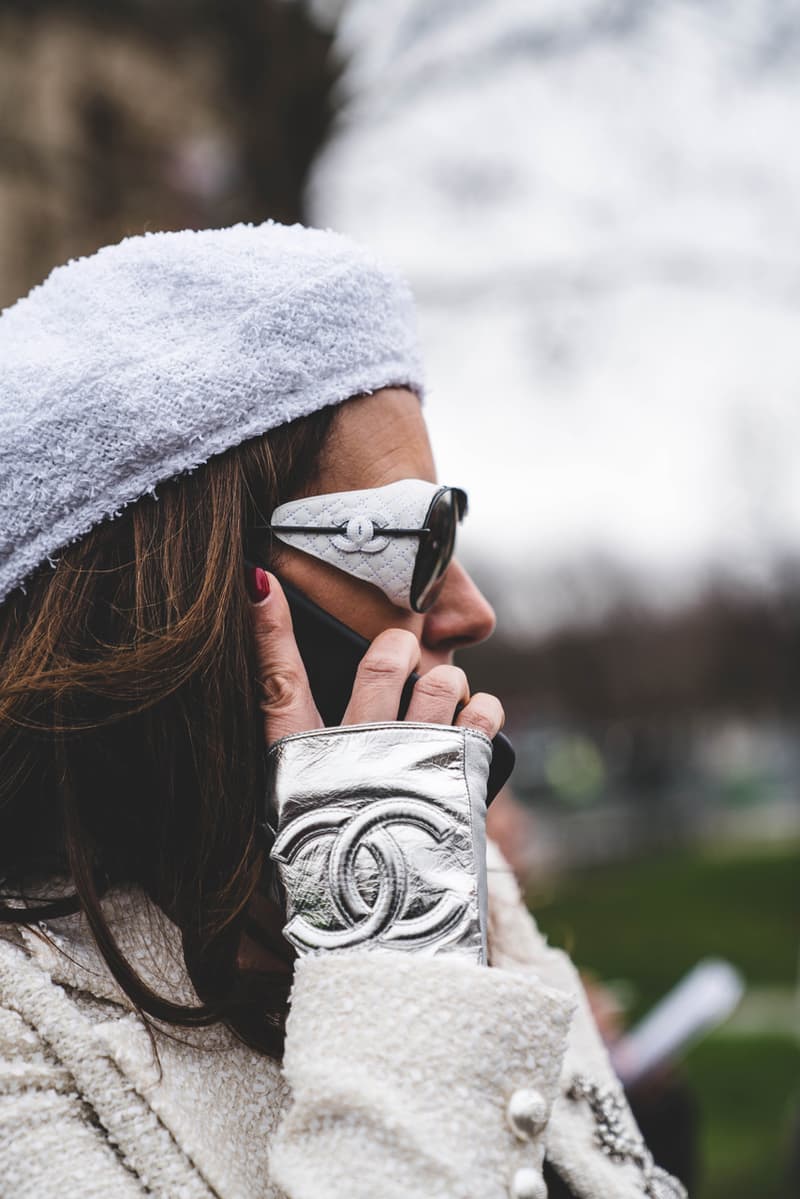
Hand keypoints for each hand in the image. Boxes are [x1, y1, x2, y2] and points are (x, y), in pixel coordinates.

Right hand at [248, 570, 503, 962]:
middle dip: (397, 646)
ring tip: (447, 700)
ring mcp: (412, 761)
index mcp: (300, 765)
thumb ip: (300, 783)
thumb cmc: (332, 895)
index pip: (276, 682)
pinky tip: (480, 722)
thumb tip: (286, 780)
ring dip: (447, 682)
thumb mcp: (297, 835)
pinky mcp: (461, 782)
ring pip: (440, 682)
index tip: (262, 580)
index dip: (268, 629)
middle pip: (381, 664)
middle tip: (403, 652)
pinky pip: (483, 720)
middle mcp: (355, 752)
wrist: (387, 954)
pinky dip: (485, 714)